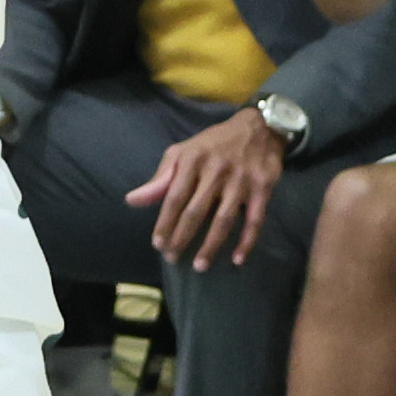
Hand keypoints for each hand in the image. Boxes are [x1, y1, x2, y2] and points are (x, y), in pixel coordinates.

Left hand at [126, 107, 284, 270]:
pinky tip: (237, 259)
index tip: (158, 244)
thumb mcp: (183, 152)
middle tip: (172, 258)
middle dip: (182, 237)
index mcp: (193, 160)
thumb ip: (160, 178)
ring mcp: (241, 180)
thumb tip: (132, 201)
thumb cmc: (213, 144)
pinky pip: (254, 220)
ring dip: (211, 245)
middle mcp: (216, 171)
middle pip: (196, 211)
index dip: (165, 222)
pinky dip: (247, 241)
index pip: (174, 197)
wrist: (258, 128)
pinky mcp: (263, 189)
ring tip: (199, 266)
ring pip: (223, 219)